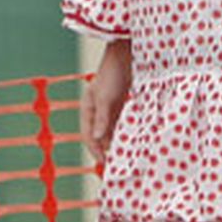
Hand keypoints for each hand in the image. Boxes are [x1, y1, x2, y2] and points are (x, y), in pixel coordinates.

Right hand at [81, 39, 131, 163]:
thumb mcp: (106, 98)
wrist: (126, 55)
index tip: (105, 164)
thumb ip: (102, 119)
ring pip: (112, 130)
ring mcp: (110, 107)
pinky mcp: (122, 104)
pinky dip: (126, 132)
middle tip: (117, 165)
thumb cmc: (112, 74)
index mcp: (87, 108)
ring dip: (117, 142)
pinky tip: (134, 141)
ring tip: (126, 156)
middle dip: (106, 150)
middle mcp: (97, 110)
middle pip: (100, 135)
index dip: (95, 151)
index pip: (88, 136)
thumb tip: (97, 139)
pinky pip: (122, 123)